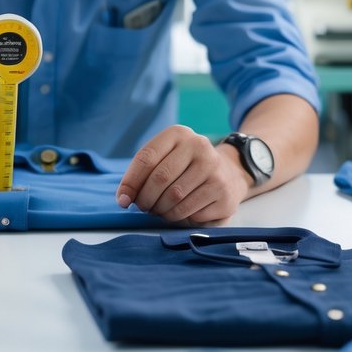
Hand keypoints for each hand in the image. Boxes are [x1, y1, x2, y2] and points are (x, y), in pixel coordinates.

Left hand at [116, 125, 251, 224]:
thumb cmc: (185, 168)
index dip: (130, 182)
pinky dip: (180, 218)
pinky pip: (192, 213)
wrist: (228, 173)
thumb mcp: (164, 159)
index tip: (123, 200)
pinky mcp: (224, 192)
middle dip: (145, 199)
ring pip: (175, 198)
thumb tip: (124, 199)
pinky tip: (180, 213)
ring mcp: (215, 169)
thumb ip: (142, 174)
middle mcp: (199, 146)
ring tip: (160, 210)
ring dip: (161, 211)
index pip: (146, 158)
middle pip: (160, 178)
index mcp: (179, 134)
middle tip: (144, 207)